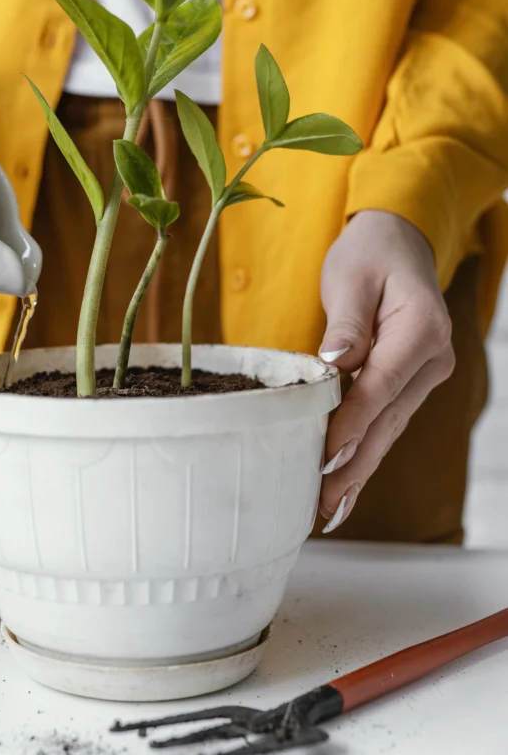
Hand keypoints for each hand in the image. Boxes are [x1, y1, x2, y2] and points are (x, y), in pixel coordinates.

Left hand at [318, 210, 454, 531]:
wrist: (396, 243)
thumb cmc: (370, 254)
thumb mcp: (351, 276)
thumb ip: (346, 322)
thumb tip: (336, 360)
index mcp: (421, 328)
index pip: (381, 383)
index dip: (352, 422)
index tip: (324, 454)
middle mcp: (431, 359)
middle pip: (388, 420)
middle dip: (354, 465)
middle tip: (322, 505)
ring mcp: (424, 375)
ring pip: (388, 430)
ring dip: (358, 471)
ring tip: (329, 511)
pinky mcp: (408, 385)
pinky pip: (385, 424)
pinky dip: (364, 456)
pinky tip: (345, 491)